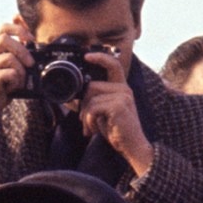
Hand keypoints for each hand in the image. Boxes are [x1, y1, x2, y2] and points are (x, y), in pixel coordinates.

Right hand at [0, 18, 34, 129]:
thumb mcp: (6, 70)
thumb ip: (14, 57)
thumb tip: (31, 46)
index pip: (2, 28)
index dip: (18, 28)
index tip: (30, 38)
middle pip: (4, 38)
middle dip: (22, 49)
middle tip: (30, 63)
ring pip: (9, 57)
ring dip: (21, 70)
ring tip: (19, 82)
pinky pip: (9, 73)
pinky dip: (16, 81)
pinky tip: (12, 88)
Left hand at [78, 48, 152, 174]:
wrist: (132, 146)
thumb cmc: (117, 130)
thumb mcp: (102, 113)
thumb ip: (92, 102)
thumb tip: (71, 98)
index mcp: (121, 88)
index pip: (113, 65)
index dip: (100, 57)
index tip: (87, 56)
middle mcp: (124, 89)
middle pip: (92, 86)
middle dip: (83, 105)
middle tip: (85, 121)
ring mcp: (123, 96)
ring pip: (91, 97)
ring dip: (85, 115)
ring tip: (89, 127)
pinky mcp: (119, 105)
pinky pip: (94, 108)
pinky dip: (89, 120)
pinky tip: (93, 130)